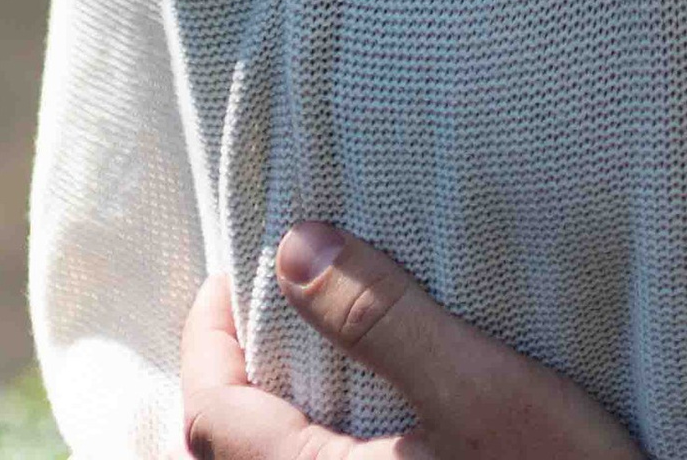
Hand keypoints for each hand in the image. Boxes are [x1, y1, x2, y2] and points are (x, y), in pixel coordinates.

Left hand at [180, 231, 647, 459]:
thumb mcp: (480, 389)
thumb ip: (383, 320)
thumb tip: (295, 247)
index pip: (209, 414)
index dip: (206, 336)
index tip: (233, 268)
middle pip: (228, 448)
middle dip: (232, 375)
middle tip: (268, 298)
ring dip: (273, 411)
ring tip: (315, 341)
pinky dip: (312, 440)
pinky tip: (368, 407)